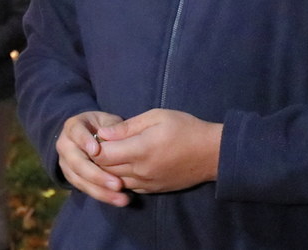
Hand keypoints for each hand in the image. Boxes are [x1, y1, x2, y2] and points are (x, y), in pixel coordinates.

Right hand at [56, 111, 128, 206]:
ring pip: (79, 179)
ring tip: (122, 199)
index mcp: (73, 127)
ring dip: (100, 191)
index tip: (95, 151)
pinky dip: (101, 195)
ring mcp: (65, 162)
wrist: (89, 136)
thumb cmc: (104, 127)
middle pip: (77, 162)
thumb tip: (113, 138)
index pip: (76, 132)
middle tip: (117, 185)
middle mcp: (65, 145)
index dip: (84, 141)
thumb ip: (112, 128)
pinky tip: (118, 200)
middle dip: (97, 175)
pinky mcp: (71, 177)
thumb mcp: (108, 121)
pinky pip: (84, 188)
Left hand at [92, 108, 222, 193]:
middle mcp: (141, 170)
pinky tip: (123, 166)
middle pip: (105, 169)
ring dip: (108, 170)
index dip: (94, 146)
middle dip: (97, 158)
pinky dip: (120, 178)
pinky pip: (129, 186)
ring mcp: (147, 183)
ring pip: (115, 180)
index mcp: (140, 150)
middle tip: (98, 145)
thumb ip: (127, 127)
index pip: (102, 154)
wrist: (212, 154)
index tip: (97, 135)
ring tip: (110, 154)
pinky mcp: (153, 189)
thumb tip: (102, 134)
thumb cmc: (185, 129)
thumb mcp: (156, 117)